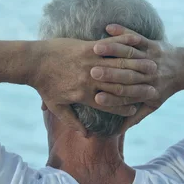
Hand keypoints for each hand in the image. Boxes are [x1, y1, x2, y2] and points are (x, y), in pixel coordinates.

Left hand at [32, 37, 158, 134]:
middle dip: (136, 89)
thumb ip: (72, 121)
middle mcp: (89, 80)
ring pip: (118, 66)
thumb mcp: (56, 106)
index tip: (134, 109)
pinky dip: (123, 50)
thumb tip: (86, 135)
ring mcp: (89, 63)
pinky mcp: (87, 47)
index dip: (124, 108)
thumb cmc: (43, 85)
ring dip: (136, 68)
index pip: (110, 104)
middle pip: (119, 86)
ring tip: (149, 69)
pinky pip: (110, 49)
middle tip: (150, 89)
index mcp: (83, 95)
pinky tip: (134, 50)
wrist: (33, 62)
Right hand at [91, 24, 180, 130]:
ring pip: (129, 53)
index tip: (96, 98)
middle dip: (108, 73)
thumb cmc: (164, 88)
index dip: (111, 98)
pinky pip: (135, 36)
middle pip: (125, 74)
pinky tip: (108, 27)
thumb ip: (135, 117)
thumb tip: (119, 132)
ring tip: (96, 48)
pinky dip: (123, 31)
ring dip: (113, 49)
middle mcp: (148, 74)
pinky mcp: (151, 43)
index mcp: (146, 90)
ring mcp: (149, 57)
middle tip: (92, 73)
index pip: (125, 96)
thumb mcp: (152, 106)